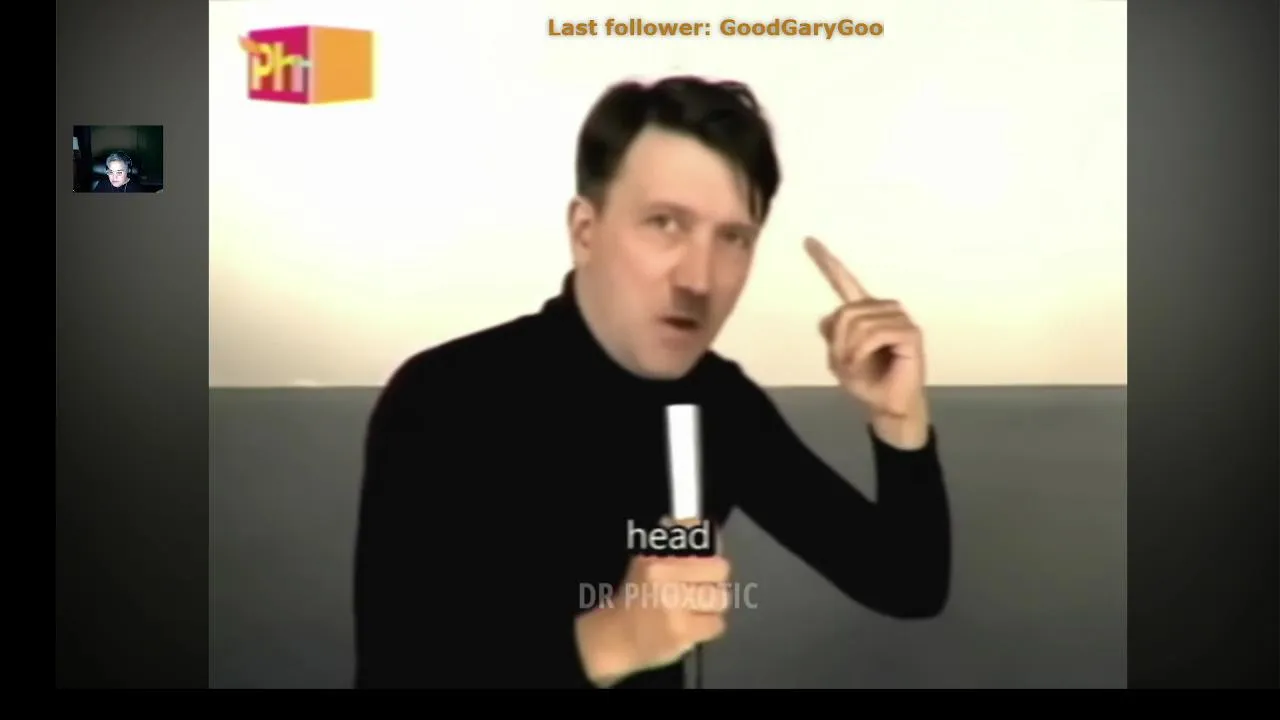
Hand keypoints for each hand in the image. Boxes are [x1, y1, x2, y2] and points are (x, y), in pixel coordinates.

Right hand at [575, 521, 729, 685]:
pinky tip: (692, 627)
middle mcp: (664, 578)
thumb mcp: (648, 561)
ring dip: (712, 606)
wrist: (615, 637)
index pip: (703, 543)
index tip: (706, 565)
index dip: (709, 556)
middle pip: (719, 570)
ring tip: (695, 610)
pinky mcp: (682, 632)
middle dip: (714, 581)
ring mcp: (673, 606)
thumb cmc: (635, 597)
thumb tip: (703, 526)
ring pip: (720, 599)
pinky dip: (708, 627)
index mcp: (656, 559)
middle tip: (701, 590)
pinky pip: (716, 625)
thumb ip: (676, 542)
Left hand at [804, 236, 929, 444]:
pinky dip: (863, 351)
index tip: (808, 240)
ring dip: (852, 349)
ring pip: (860, 322)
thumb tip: (829, 316)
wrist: (886, 405)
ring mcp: (899, 319)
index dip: (827, 262)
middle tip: (846, 363)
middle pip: (846, 311)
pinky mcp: (911, 333)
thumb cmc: (867, 381)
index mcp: (863, 312)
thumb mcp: (838, 358)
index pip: (844, 281)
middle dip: (840, 341)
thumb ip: (832, 334)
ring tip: (858, 365)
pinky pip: (876, 333)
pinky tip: (864, 362)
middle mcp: (883, 309)